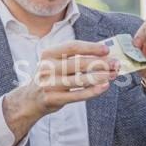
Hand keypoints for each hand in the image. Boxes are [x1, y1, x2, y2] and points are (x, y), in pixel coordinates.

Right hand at [2, 40, 116, 139]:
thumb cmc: (51, 77)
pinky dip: (92, 91)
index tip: (106, 50)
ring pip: (79, 79)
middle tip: (115, 63)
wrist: (31, 99)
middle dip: (100, 63)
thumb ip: (75, 58)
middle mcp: (47, 67)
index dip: (91, 47)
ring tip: (113, 74)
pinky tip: (104, 87)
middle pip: (78, 63)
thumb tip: (104, 55)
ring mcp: (49, 84)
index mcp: (48, 54)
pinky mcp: (53, 98)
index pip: (72, 47)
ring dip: (99, 77)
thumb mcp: (56, 63)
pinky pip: (76, 95)